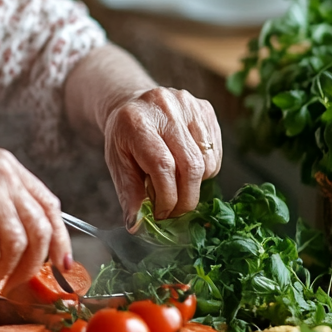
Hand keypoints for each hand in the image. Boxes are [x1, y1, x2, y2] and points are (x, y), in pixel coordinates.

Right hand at [0, 147, 71, 293]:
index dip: (60, 238)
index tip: (63, 263)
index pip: (49, 205)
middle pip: (40, 230)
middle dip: (31, 265)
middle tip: (12, 281)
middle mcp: (2, 174)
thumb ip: (1, 203)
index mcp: (6, 164)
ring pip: (18, 247)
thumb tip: (30, 247)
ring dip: (2, 269)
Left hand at [103, 87, 221, 224]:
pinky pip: (215, 151)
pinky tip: (187, 167)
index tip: (163, 215)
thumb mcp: (117, 162)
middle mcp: (165, 108)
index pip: (163, 166)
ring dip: (196, 184)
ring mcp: (188, 105)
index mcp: (137, 121)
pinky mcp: (205, 108)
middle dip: (186, 198)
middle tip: (175, 212)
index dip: (167, 197)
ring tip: (177, 185)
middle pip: (190, 165)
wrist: (132, 105)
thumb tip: (137, 226)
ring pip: (207, 161)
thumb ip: (128, 193)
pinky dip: (205, 168)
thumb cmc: (124, 136)